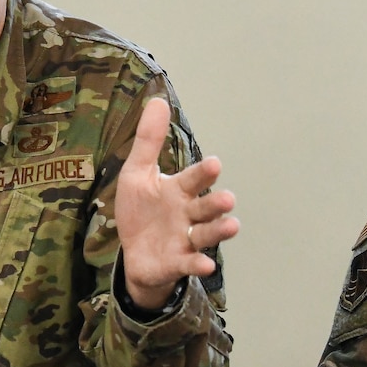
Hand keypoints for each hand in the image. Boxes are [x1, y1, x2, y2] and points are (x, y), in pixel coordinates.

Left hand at [114, 98, 240, 311]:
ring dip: (219, 230)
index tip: (214, 164)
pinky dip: (198, 264)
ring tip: (232, 225)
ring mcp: (186, 239)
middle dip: (216, 203)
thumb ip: (149, 141)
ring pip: (206, 234)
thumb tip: (158, 100)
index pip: (193, 179)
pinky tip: (205, 265)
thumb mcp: (137, 174)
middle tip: (227, 199)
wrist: (134, 253)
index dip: (203, 173)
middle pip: (206, 207)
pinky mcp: (178, 262)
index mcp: (179, 191)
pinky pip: (190, 262)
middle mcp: (188, 214)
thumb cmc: (141, 211)